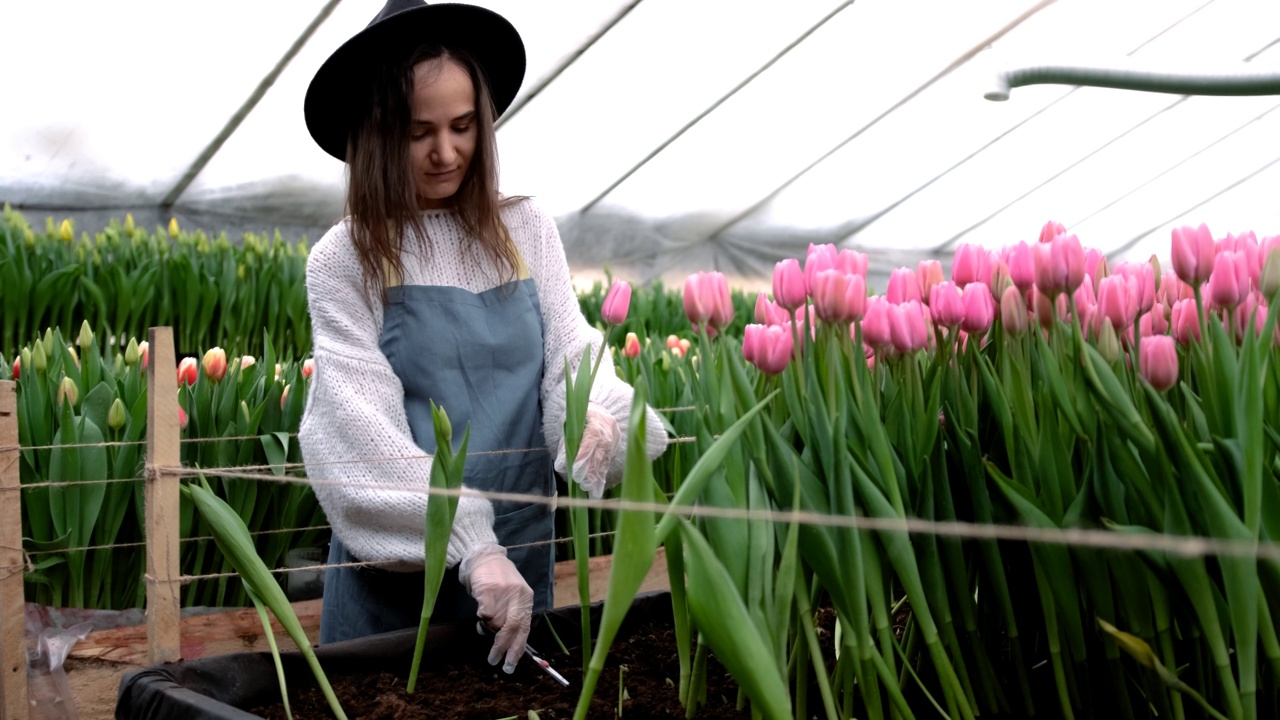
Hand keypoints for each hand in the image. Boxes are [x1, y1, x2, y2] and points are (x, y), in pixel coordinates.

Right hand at [460, 544, 532, 672]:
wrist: (484, 556)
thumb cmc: (498, 579)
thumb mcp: (513, 595)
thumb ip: (512, 614)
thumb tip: (506, 642)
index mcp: (526, 598)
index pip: (525, 628)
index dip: (518, 648)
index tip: (510, 663)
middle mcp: (518, 595)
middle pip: (513, 628)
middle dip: (503, 647)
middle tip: (494, 660)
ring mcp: (503, 592)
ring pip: (495, 622)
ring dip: (488, 629)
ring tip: (484, 623)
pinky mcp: (488, 590)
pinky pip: (484, 613)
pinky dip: (481, 618)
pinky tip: (480, 613)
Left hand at [554, 404, 620, 499]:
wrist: (599, 411)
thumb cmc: (578, 418)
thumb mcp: (568, 425)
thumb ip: (565, 444)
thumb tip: (561, 465)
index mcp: (595, 420)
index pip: (591, 439)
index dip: (584, 455)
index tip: (576, 470)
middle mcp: (608, 431)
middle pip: (600, 452)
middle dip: (590, 469)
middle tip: (582, 484)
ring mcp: (613, 440)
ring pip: (605, 460)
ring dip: (596, 476)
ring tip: (589, 491)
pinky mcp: (614, 449)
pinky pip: (607, 464)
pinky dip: (601, 477)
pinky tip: (597, 490)